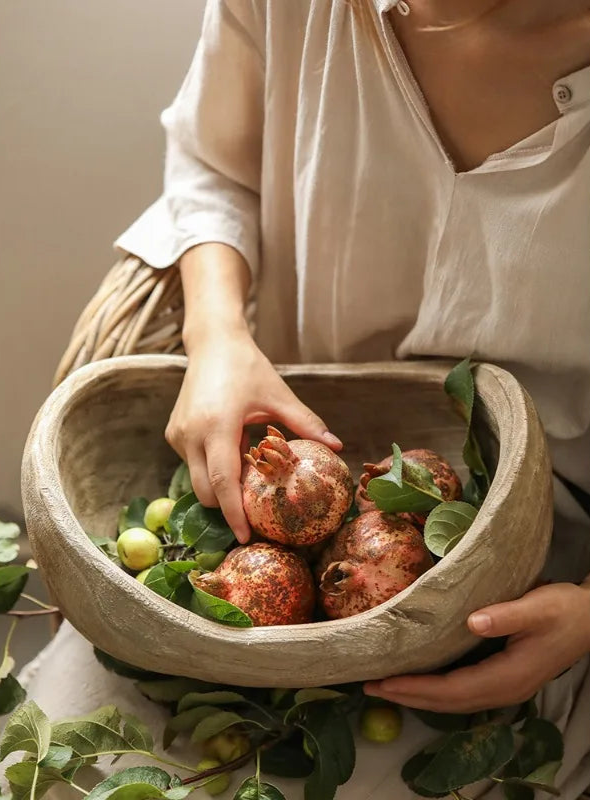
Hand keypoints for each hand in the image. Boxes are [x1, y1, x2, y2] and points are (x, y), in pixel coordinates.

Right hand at [165, 328, 341, 543]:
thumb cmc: (247, 367)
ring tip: (248, 468)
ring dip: (221, 483)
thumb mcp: (279, 395)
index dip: (233, 513)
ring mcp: (178, 435)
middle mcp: (190, 434)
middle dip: (227, 507)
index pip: (222, 482)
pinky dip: (212, 466)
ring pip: (197, 479)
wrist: (212, 343)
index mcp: (217, 425)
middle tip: (256, 512)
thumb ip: (306, 423)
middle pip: (205, 491)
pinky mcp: (173, 433)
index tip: (246, 537)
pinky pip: (192, 463)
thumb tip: (337, 446)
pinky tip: (232, 447)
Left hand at [364, 582, 589, 712]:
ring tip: (386, 687)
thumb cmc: (564, 610)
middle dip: (408, 696)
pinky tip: (419, 681)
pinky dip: (435, 690)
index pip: (454, 689)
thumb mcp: (538, 606)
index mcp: (509, 676)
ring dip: (419, 696)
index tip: (386, 682)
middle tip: (370, 687)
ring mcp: (505, 687)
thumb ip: (506, 615)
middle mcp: (504, 689)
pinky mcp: (504, 678)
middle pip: (449, 702)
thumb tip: (473, 622)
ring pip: (454, 700)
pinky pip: (462, 692)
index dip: (418, 688)